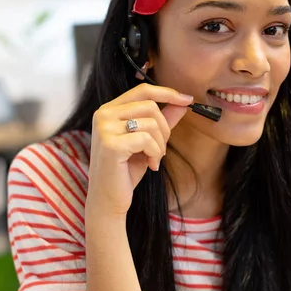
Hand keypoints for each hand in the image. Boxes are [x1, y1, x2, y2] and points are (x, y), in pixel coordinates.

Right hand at [87, 83, 193, 215]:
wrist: (109, 200)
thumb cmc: (126, 170)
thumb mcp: (148, 141)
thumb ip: (162, 120)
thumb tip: (182, 102)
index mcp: (109, 110)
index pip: (143, 90)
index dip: (167, 93)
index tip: (187, 100)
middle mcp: (103, 114)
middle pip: (150, 105)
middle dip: (165, 129)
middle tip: (162, 149)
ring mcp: (104, 128)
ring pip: (151, 123)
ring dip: (161, 144)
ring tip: (155, 159)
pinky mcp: (111, 144)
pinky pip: (147, 139)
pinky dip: (155, 153)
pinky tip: (150, 166)